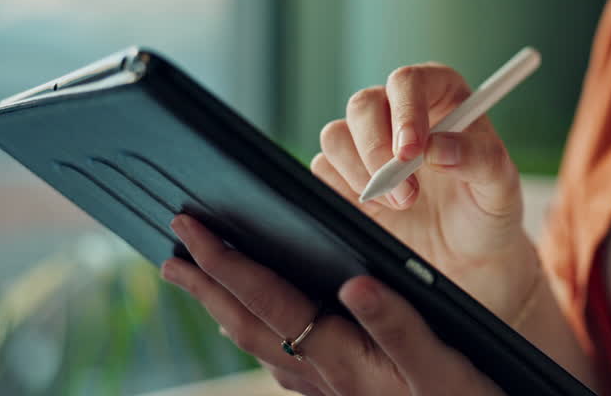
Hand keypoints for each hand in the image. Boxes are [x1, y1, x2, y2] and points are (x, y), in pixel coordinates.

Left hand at [162, 214, 504, 395]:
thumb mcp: (440, 363)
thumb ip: (397, 324)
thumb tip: (354, 284)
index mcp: (340, 357)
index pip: (269, 301)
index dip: (227, 264)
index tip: (191, 232)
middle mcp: (323, 375)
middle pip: (249, 324)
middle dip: (208, 286)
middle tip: (171, 253)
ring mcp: (327, 390)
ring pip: (260, 344)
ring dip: (225, 309)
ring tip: (200, 284)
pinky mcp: (341, 395)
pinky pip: (282, 361)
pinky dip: (259, 335)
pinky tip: (260, 331)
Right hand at [316, 63, 538, 319]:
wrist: (467, 254)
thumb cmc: (488, 209)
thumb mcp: (500, 185)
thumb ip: (478, 159)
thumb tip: (439, 147)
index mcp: (441, 95)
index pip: (410, 81)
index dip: (406, 111)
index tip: (412, 151)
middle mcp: (399, 111)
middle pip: (363, 104)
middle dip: (378, 150)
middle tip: (407, 193)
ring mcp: (369, 141)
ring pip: (336, 135)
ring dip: (362, 174)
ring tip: (402, 205)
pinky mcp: (345, 173)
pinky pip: (323, 169)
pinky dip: (345, 191)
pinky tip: (379, 210)